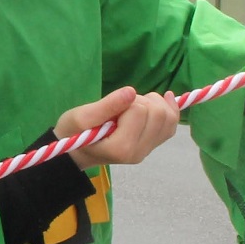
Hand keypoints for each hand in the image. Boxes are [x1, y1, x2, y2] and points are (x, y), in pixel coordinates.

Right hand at [54, 86, 180, 169]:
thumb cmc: (73, 133)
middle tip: (120, 106)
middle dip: (140, 101)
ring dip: (153, 103)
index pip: (138, 110)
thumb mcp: (80, 117)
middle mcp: (139, 152)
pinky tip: (161, 100)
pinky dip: (169, 109)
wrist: (75, 151)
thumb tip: (131, 92)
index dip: (124, 101)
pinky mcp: (153, 145)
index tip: (108, 108)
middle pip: (158, 113)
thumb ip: (106, 106)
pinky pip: (171, 124)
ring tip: (132, 106)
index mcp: (121, 147)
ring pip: (169, 117)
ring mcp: (148, 150)